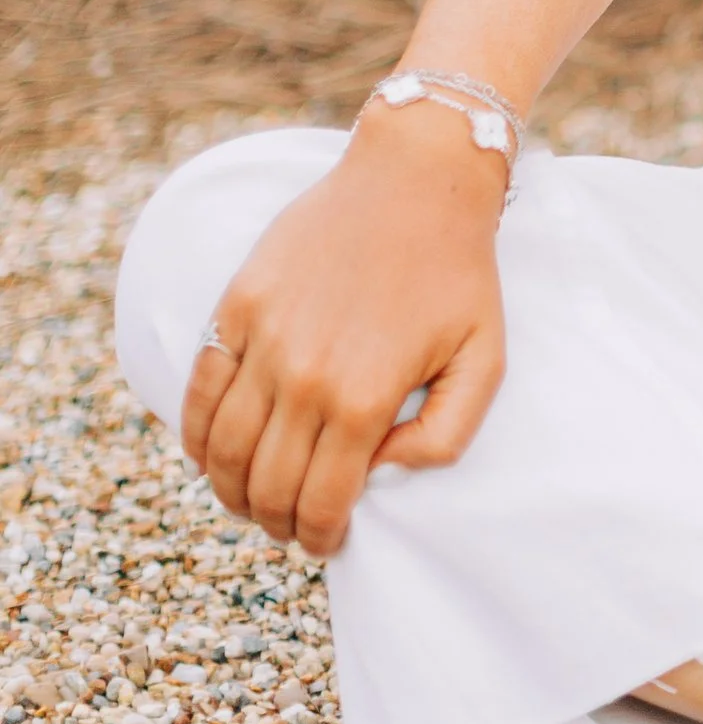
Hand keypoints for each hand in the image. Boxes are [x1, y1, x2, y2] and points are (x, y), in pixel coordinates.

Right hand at [180, 99, 507, 557]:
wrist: (417, 180)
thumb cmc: (458, 273)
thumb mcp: (485, 361)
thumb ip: (445, 437)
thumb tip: (385, 471)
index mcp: (365, 399)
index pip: (321, 503)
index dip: (319, 537)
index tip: (326, 542)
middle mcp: (305, 378)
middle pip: (266, 488)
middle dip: (277, 524)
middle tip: (291, 528)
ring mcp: (263, 341)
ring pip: (223, 452)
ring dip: (232, 492)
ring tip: (254, 501)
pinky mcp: (236, 306)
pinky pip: (198, 393)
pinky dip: (197, 438)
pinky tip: (213, 456)